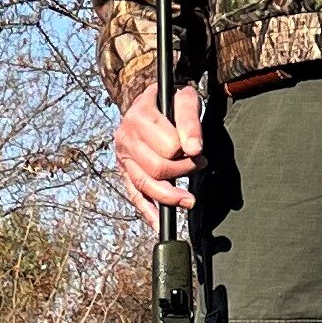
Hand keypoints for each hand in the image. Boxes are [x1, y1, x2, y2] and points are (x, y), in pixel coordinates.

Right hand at [114, 80, 204, 222]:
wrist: (152, 101)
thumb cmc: (171, 101)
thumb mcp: (185, 98)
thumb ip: (190, 120)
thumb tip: (194, 149)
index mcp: (139, 115)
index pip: (169, 146)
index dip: (188, 150)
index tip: (198, 148)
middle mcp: (125, 137)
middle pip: (157, 168)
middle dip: (183, 171)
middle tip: (198, 163)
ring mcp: (123, 157)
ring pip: (145, 185)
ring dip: (170, 196)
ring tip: (189, 200)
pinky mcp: (125, 172)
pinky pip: (134, 196)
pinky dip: (148, 212)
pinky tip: (159, 224)